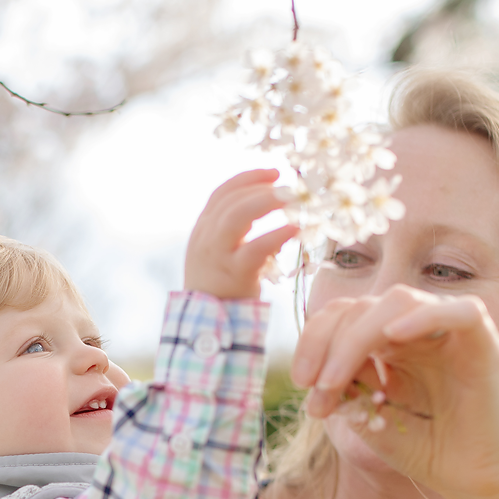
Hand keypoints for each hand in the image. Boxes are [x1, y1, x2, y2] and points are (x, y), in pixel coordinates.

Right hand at [185, 170, 296, 300]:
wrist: (204, 325)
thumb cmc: (221, 289)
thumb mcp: (220, 254)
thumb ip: (236, 231)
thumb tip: (267, 208)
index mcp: (203, 231)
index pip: (221, 194)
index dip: (248, 178)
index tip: (273, 173)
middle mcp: (206, 239)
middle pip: (229, 200)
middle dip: (259, 187)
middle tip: (288, 186)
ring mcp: (218, 255)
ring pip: (236, 217)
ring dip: (266, 202)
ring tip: (293, 200)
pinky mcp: (234, 274)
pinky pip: (255, 248)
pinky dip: (276, 235)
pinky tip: (295, 228)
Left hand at [289, 285, 498, 498]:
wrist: (472, 482)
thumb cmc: (423, 450)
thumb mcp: (368, 417)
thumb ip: (344, 386)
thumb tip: (313, 369)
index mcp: (391, 340)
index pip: (346, 314)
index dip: (316, 339)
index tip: (300, 382)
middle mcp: (420, 328)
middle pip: (365, 305)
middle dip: (329, 343)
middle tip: (313, 385)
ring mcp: (452, 332)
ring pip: (400, 301)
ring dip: (358, 336)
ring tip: (337, 379)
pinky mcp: (485, 344)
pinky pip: (462, 311)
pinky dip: (425, 317)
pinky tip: (394, 336)